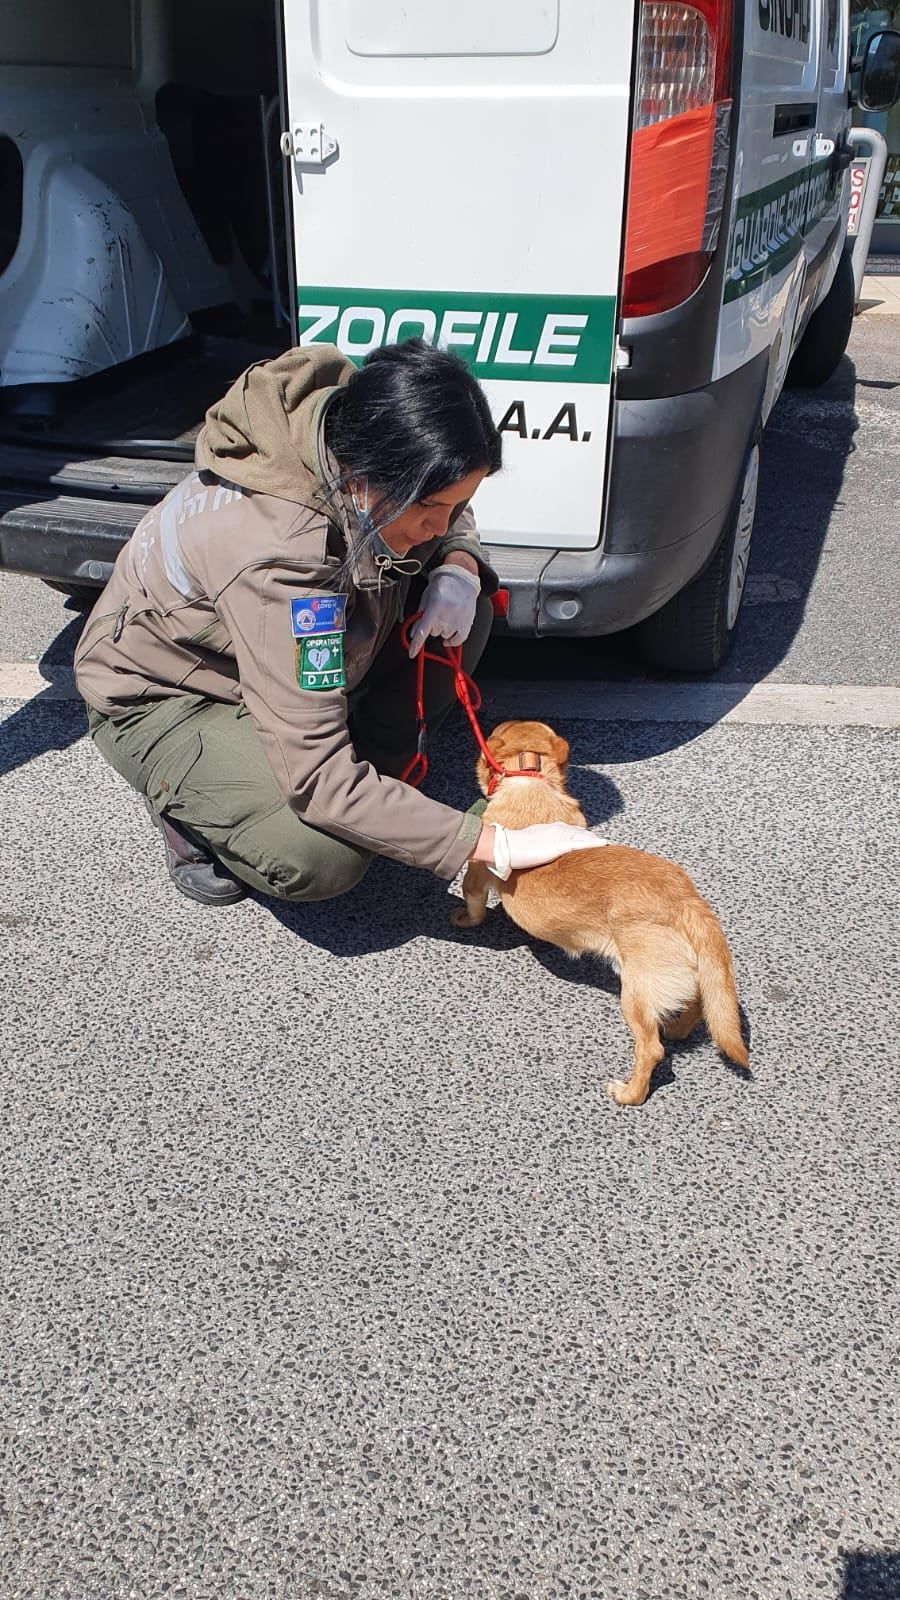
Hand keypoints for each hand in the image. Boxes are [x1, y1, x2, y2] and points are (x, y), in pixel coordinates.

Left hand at [407, 564, 481, 655]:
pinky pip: (458, 640)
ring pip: (444, 636)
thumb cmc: (442, 585)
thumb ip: (419, 616)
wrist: (461, 578)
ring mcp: (457, 621)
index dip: (416, 645)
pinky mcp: (467, 624)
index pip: (422, 632)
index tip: (412, 653)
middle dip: (433, 626)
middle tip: (437, 613)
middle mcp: (446, 617)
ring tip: (447, 615)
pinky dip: (453, 640)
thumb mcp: (426, 598)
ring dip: (443, 629)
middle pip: (433, 633)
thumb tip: (413, 633)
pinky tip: (450, 636)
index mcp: (434, 610)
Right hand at [490, 822, 606, 880]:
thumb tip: (539, 858)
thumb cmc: (511, 850)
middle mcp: (556, 829)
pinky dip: (592, 843)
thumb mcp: (528, 847)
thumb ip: (538, 850)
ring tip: (606, 844)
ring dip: (594, 840)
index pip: (571, 832)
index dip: (583, 837)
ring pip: (583, 836)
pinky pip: (580, 842)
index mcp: (549, 830)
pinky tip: (602, 844)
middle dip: (591, 838)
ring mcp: (557, 837)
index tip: (593, 841)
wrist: (504, 847)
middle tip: (604, 844)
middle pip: (580, 833)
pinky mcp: (558, 845)